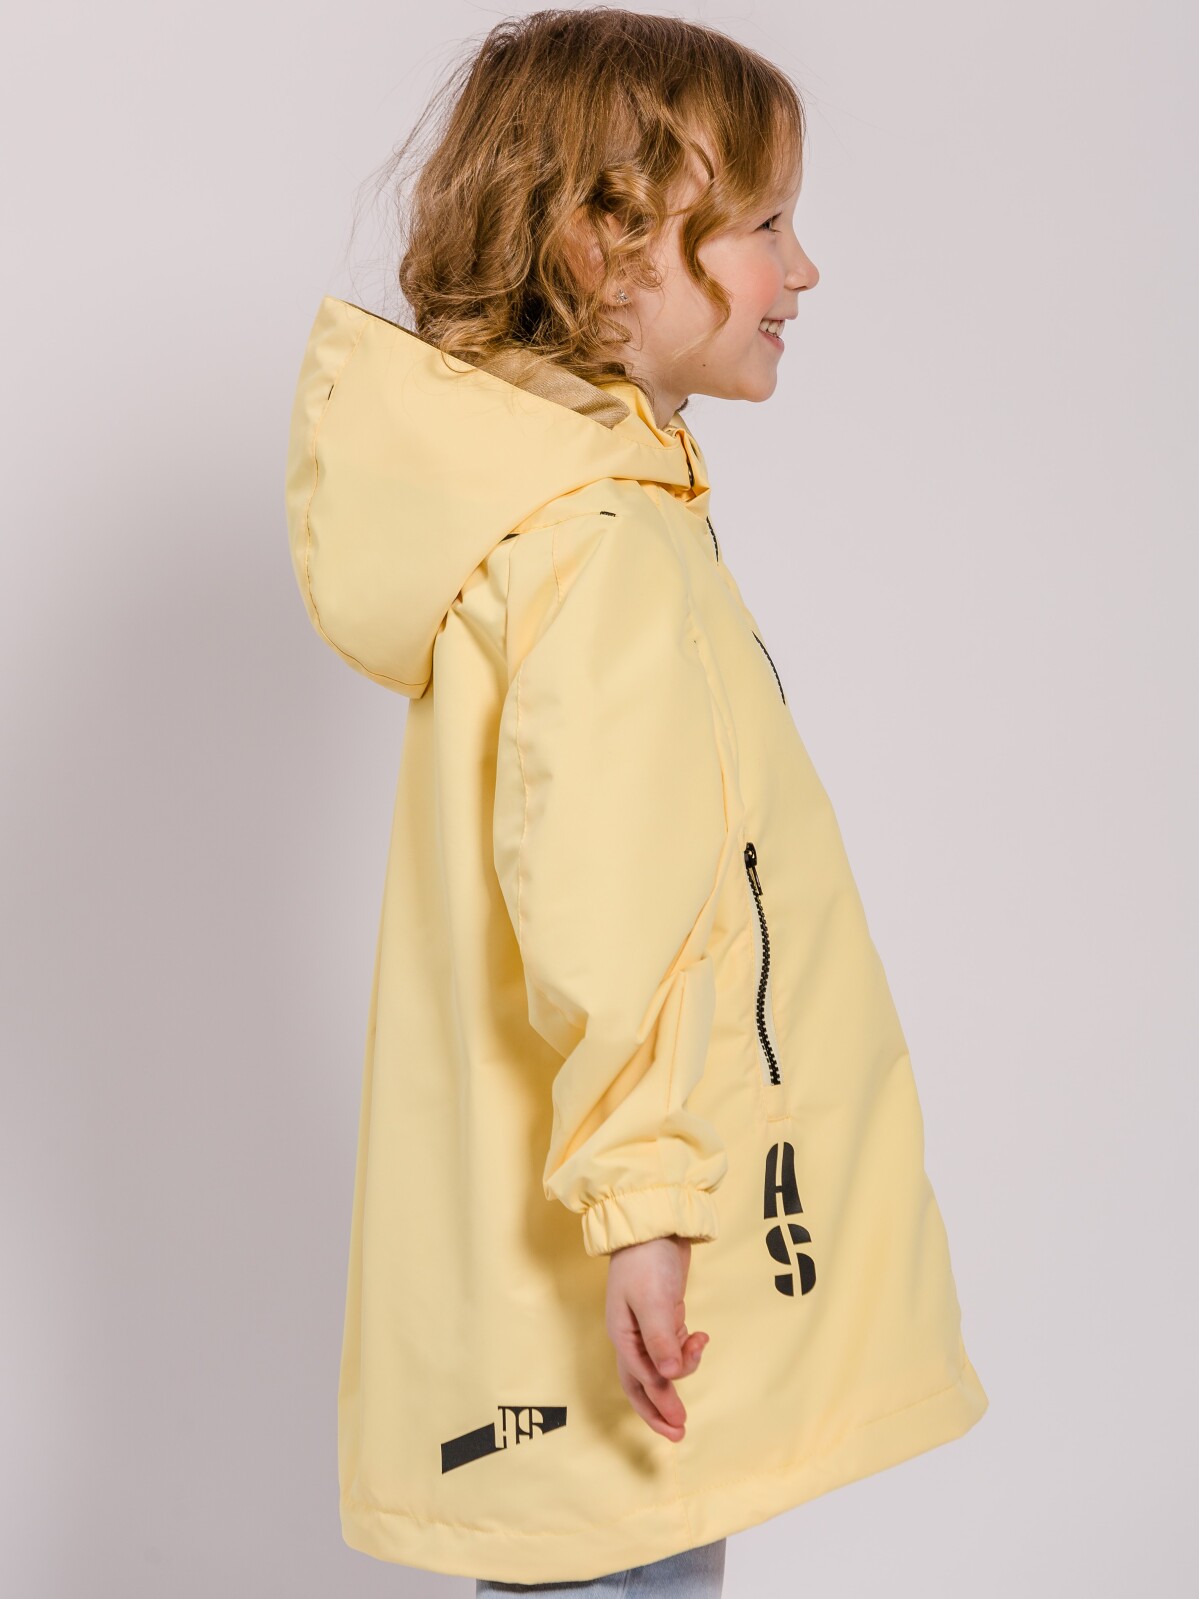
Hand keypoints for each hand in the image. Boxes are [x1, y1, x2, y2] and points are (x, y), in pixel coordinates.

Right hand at [604, 1233, 709, 1441]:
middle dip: (659, 1408)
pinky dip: (687, 1347)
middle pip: (641, 1383)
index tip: (680, 1423)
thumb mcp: (652, 1301)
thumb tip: (669, 1377)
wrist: (653, 1221)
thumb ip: (661, 1340)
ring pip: (660, 1364)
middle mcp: (631, 1335)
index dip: (660, 1403)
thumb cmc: (647, 1259)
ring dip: (680, 1370)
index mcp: (623, 1335)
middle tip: (679, 1433)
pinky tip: (700, 1336)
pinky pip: (672, 1344)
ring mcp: (646, 1325)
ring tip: (699, 1350)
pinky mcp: (662, 1314)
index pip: (641, 1379)